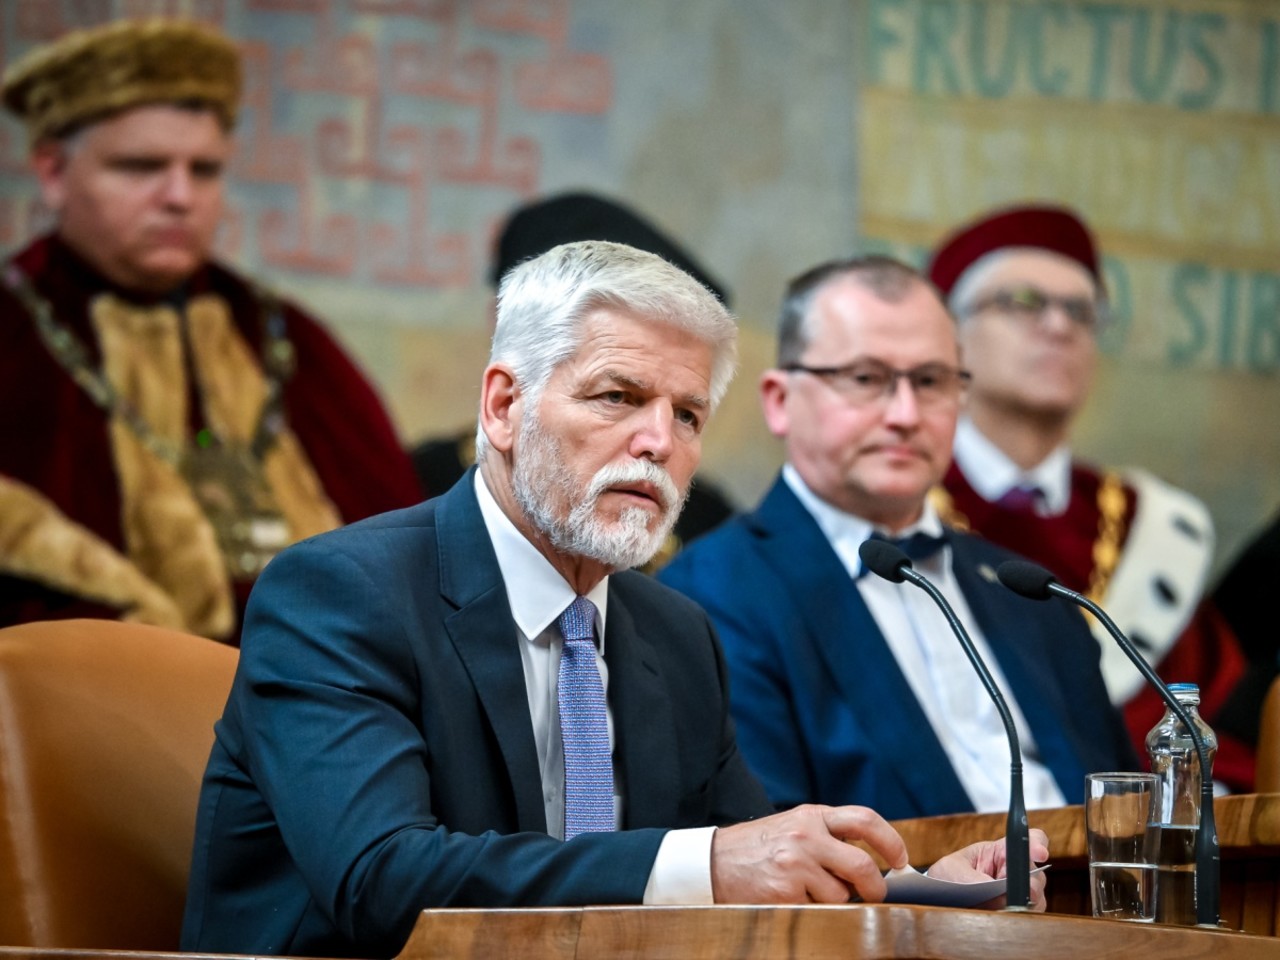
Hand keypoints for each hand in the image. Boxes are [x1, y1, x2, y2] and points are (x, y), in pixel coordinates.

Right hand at [710, 804, 907, 903]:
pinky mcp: (785, 892)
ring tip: (810, 893)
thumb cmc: (757, 848)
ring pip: (840, 895)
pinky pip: (817, 910)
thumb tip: (871, 861)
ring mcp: (795, 864)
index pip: (864, 820)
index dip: (890, 841)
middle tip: (874, 894)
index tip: (900, 860)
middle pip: (862, 864)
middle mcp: (805, 836)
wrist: (711, 863)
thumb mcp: (793, 827)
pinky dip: (813, 910)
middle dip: (875, 887)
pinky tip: (793, 900)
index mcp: (811, 816)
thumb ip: (828, 836)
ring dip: (835, 902)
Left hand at [927, 827, 1049, 911]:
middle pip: (1036, 874)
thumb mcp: (951, 870)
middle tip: (1018, 892)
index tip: (1040, 853)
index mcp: (999, 852)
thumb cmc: (945, 876)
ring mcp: (1016, 893)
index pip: (1026, 840)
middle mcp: (1013, 871)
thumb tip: (996, 892)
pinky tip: (1005, 917)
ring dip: (1025, 903)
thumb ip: (972, 878)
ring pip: (1036, 897)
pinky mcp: (1015, 912)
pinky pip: (1028, 915)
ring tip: (1004, 907)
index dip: (1036, 844)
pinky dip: (1020, 917)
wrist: (937, 899)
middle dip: (1031, 883)